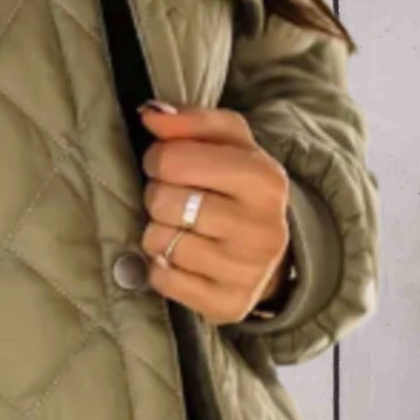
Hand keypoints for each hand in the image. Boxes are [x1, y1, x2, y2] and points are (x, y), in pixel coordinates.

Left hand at [136, 102, 290, 322]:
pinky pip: (162, 279)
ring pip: (160, 241)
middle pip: (164, 201)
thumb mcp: (228, 144)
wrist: (268, 251)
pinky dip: (160, 267)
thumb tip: (150, 115)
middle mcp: (263, 228)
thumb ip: (189, 121)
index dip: (158, 158)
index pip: (175, 159)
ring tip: (180, 228)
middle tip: (174, 199)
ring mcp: (247, 271)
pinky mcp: (227, 304)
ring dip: (158, 232)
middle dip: (158, 195)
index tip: (167, 165)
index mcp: (266, 179)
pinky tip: (180, 258)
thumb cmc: (238, 187)